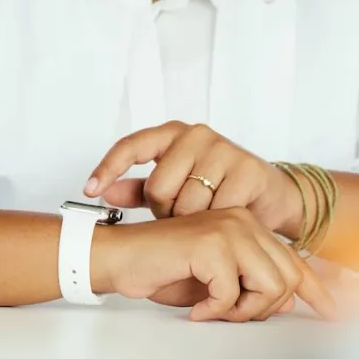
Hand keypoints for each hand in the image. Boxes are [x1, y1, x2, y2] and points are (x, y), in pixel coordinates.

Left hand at [85, 121, 300, 232]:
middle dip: (166, 211)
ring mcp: (224, 149)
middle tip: (181, 215)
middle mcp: (197, 135)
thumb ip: (140, 190)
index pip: (132, 146)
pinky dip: (217, 225)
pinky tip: (224, 220)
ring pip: (187, 203)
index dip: (109, 169)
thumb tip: (105, 193)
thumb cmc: (217, 190)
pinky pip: (216, 210)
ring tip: (205, 217)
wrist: (268, 196)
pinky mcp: (247, 169)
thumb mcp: (175, 188)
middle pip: (159, 186)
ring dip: (192, 222)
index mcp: (174, 134)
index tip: (90, 189)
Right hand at [92, 208, 336, 321]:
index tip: (334, 313)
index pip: (294, 260)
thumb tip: (289, 302)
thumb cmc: (161, 270)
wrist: (119, 258)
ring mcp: (230, 229)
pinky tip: (195, 310)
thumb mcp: (215, 284)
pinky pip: (232, 294)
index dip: (317, 291)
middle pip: (288, 279)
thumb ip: (250, 288)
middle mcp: (244, 222)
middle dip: (263, 310)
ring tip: (213, 311)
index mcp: (247, 227)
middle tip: (229, 316)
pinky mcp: (212, 244)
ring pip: (270, 286)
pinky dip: (214, 311)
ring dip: (242, 311)